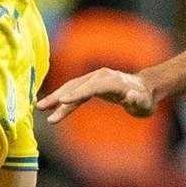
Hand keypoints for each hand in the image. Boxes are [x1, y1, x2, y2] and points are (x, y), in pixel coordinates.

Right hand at [39, 66, 155, 123]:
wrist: (145, 90)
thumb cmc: (145, 99)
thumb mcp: (144, 103)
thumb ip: (136, 100)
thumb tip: (130, 96)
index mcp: (112, 81)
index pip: (91, 88)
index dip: (77, 94)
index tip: (62, 101)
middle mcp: (100, 77)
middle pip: (76, 86)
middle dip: (58, 96)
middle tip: (41, 106)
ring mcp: (94, 80)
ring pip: (71, 89)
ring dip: (56, 98)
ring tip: (40, 107)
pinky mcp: (91, 86)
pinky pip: (74, 93)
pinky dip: (63, 100)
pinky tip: (53, 109)